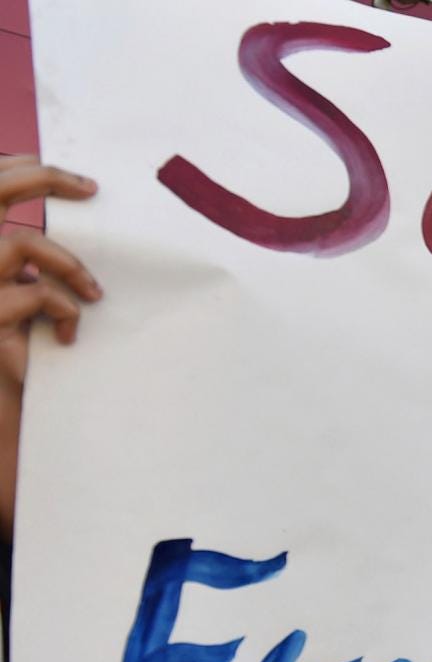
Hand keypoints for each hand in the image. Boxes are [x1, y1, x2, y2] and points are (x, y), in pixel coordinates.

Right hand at [0, 156, 100, 364]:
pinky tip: (70, 335)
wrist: (2, 395)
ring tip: (93, 294)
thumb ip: (29, 258)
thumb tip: (69, 208)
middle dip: (41, 178)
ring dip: (68, 265)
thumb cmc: (17, 343)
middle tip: (89, 188)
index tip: (73, 178)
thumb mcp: (20, 292)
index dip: (20, 168)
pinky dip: (65, 310)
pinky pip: (38, 294)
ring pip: (22, 244)